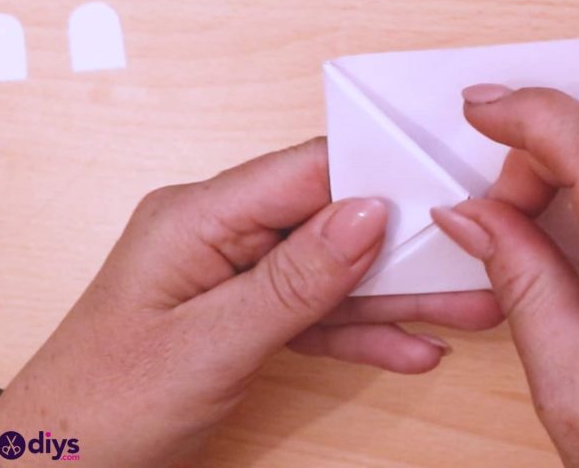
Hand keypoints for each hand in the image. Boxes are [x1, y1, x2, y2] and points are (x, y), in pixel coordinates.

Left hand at [0, 138, 501, 466]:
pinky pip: (321, 316)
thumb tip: (367, 214)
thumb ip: (292, 280)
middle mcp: (223, 236)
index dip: (381, 174)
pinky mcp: (249, 318)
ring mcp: (238, 278)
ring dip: (400, 296)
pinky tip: (413, 348)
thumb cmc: (101, 406)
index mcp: (199, 217)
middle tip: (477, 258)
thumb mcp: (207, 344)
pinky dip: (366, 334)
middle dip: (407, 246)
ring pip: (337, 274)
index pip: (308, 172)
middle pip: (335, 223)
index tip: (447, 187)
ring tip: (468, 307)